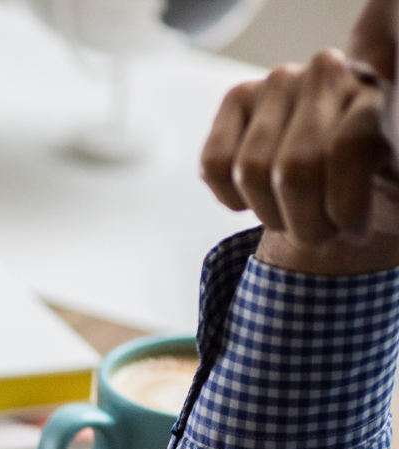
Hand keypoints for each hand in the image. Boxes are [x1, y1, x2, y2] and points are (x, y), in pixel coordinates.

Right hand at [201, 41, 398, 273]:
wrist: (345, 177)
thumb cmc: (374, 186)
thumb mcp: (394, 182)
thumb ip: (377, 154)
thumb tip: (368, 119)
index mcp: (379, 92)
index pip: (351, 150)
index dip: (346, 208)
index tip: (354, 231)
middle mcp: (330, 71)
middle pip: (296, 169)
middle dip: (305, 221)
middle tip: (322, 230)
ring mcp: (278, 81)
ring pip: (251, 171)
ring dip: (271, 214)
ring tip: (296, 214)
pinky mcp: (238, 97)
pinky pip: (214, 165)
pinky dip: (233, 197)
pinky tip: (260, 196)